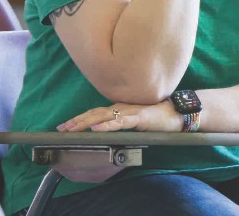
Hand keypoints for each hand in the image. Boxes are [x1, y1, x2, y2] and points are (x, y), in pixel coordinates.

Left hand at [57, 100, 182, 132]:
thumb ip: (122, 123)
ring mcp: (129, 111)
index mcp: (119, 108)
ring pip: (102, 117)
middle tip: (61, 129)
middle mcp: (121, 107)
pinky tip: (96, 129)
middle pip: (94, 114)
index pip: (95, 113)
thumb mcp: (135, 120)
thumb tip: (107, 131)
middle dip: (76, 121)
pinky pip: (119, 122)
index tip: (65, 126)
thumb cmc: (157, 118)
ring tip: (72, 129)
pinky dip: (106, 125)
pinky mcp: (138, 118)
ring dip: (85, 123)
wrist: (176, 113)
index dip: (79, 118)